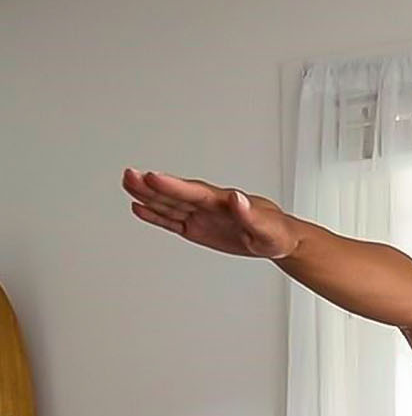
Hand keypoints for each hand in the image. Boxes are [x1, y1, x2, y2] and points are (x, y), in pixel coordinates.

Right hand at [123, 169, 298, 258]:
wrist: (280, 241)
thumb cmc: (277, 233)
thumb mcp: (268, 228)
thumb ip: (251, 214)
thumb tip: (237, 198)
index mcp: (224, 202)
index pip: (195, 192)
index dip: (174, 186)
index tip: (152, 176)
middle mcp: (209, 205)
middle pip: (177, 194)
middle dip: (153, 186)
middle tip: (130, 174)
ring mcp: (202, 216)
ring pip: (170, 205)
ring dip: (148, 196)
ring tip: (127, 184)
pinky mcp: (198, 229)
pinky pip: (173, 221)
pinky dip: (156, 216)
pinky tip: (140, 208)